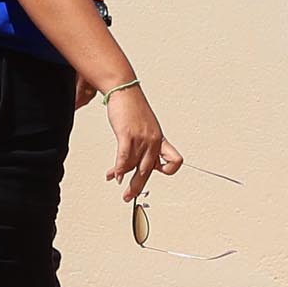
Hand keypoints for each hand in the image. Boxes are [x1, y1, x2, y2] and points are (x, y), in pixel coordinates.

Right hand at [98, 80, 176, 198]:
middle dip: (137, 186)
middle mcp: (153, 141)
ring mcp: (142, 138)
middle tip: (129, 196)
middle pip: (149, 170)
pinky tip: (113, 174)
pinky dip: (118, 169)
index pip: (174, 161)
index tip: (152, 173)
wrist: (124, 90)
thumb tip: (132, 159)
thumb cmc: (132, 107)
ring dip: (124, 177)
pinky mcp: (128, 135)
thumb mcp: (143, 126)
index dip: (166, 171)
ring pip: (134, 165)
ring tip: (114, 180)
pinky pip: (124, 157)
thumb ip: (142, 143)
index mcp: (159, 139)